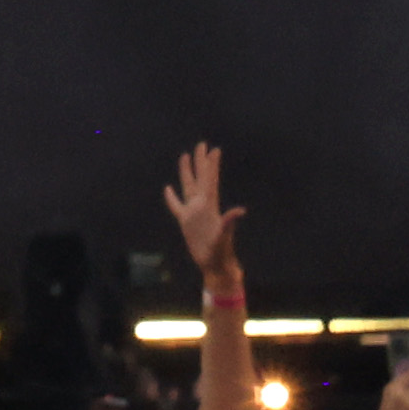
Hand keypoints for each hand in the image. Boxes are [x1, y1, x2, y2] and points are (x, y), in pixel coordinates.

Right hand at [159, 147, 242, 298]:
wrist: (215, 265)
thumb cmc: (220, 252)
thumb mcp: (224, 236)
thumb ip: (229, 222)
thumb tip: (241, 210)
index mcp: (209, 206)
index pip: (210, 180)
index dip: (211, 165)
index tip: (214, 149)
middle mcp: (201, 205)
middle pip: (200, 178)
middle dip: (201, 161)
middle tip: (202, 144)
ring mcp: (193, 212)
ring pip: (188, 186)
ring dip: (187, 172)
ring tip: (184, 156)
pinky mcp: (185, 222)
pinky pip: (176, 205)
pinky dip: (171, 197)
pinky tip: (167, 188)